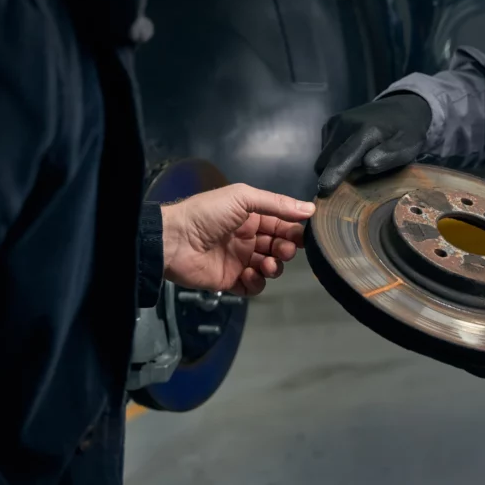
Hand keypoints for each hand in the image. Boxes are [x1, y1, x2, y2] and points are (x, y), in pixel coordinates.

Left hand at [160, 184, 315, 295]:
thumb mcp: (243, 198)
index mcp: (252, 218)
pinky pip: (254, 286)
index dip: (294, 231)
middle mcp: (249, 239)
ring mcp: (240, 261)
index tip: (302, 236)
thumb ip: (277, 203)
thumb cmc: (208, 214)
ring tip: (265, 264)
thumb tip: (311, 209)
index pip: (282, 225)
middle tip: (282, 251)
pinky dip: (257, 281)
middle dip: (286, 250)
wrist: (174, 240)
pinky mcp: (231, 281)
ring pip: (270, 268)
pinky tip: (248, 273)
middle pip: (279, 248)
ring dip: (274, 266)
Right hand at [315, 93, 431, 196]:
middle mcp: (345, 123)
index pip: (343, 157)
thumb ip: (386, 159)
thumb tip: (365, 166)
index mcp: (366, 130)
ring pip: (324, 157)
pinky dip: (335, 158)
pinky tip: (353, 155)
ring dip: (334, 167)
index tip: (323, 190)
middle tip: (352, 183)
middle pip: (326, 160)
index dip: (332, 175)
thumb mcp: (406, 149)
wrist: (402, 108)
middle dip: (331, 176)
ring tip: (357, 165)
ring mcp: (336, 122)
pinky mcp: (331, 123)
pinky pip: (326, 149)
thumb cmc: (407, 133)